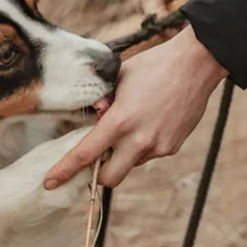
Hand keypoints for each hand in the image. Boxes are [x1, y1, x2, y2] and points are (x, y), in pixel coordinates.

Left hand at [43, 25, 227, 190]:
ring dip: (124, 154)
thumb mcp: (119, 80)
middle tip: (97, 157)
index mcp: (119, 121)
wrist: (196, 64)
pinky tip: (151, 121)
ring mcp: (158, 147)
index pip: (84, 154)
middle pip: (110, 177)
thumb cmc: (153, 65)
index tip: (49, 182)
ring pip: (131, 165)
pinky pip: (150, 155)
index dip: (64, 171)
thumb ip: (104, 103)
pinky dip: (143, 145)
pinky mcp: (173, 147)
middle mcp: (138, 141)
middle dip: (99, 174)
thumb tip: (97, 117)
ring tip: (133, 123)